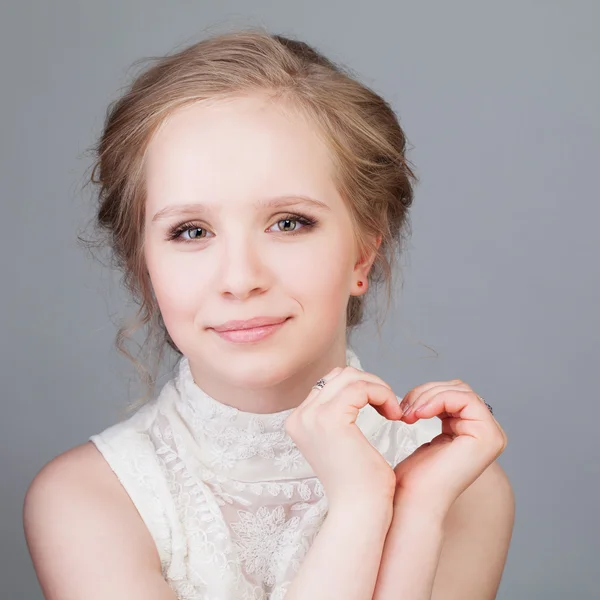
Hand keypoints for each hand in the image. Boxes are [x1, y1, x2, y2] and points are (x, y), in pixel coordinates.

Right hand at [285, 366, 402, 512]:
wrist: (361, 511)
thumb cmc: (359, 482)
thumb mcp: (342, 441)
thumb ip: (338, 413)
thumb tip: (353, 386)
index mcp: (299, 421)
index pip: (330, 383)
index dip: (360, 389)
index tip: (381, 407)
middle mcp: (299, 416)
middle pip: (340, 375)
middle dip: (370, 385)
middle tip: (390, 407)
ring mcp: (311, 416)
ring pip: (351, 377)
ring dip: (379, 389)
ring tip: (394, 412)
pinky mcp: (330, 419)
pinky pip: (361, 388)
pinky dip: (383, 395)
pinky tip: (394, 415)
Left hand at [394, 379, 506, 517]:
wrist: (415, 500)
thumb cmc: (417, 477)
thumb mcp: (433, 437)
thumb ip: (442, 414)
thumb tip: (435, 394)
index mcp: (477, 432)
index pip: (456, 393)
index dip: (428, 393)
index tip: (405, 408)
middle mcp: (491, 433)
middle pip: (459, 389)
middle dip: (426, 393)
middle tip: (404, 410)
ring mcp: (492, 435)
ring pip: (460, 391)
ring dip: (427, 397)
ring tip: (408, 414)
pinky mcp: (488, 436)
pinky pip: (463, 398)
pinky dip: (436, 400)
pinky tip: (419, 414)